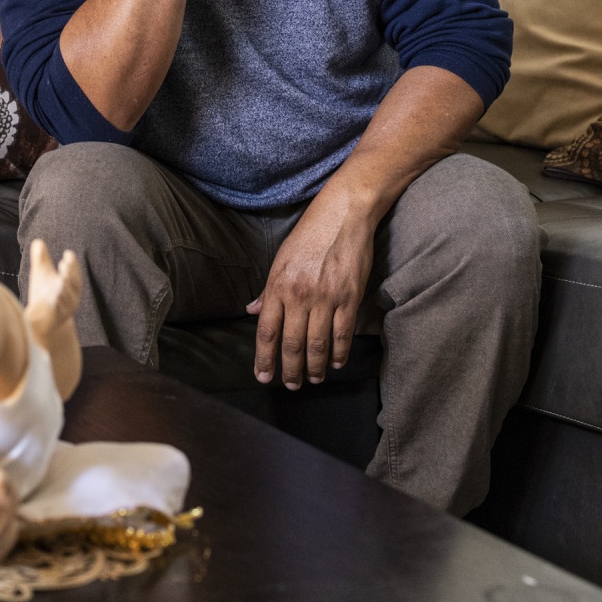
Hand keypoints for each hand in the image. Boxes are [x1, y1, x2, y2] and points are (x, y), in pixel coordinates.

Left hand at [23, 239, 82, 332]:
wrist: (43, 322)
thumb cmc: (44, 294)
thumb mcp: (42, 275)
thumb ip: (41, 259)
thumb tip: (37, 241)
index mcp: (71, 285)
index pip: (74, 273)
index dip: (72, 264)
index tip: (68, 254)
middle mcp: (72, 297)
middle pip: (73, 284)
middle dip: (70, 274)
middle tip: (65, 264)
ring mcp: (64, 309)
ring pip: (66, 298)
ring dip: (64, 289)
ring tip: (60, 280)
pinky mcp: (55, 319)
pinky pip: (57, 312)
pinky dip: (57, 305)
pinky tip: (54, 296)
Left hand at [246, 185, 375, 387]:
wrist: (342, 216)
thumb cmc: (308, 236)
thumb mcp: (280, 260)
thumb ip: (268, 290)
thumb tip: (252, 311)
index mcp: (278, 286)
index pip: (267, 331)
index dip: (263, 358)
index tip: (263, 376)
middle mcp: (299, 295)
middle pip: (292, 343)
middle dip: (289, 370)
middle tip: (290, 385)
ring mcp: (326, 298)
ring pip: (317, 344)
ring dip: (315, 367)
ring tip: (313, 379)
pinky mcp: (349, 298)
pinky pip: (342, 334)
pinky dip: (339, 353)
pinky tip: (337, 363)